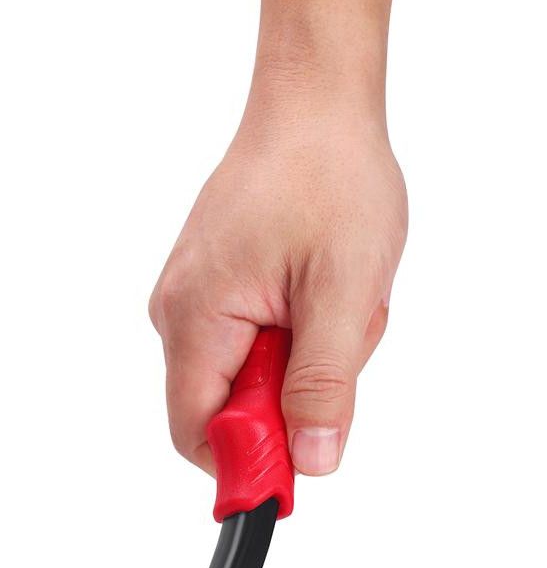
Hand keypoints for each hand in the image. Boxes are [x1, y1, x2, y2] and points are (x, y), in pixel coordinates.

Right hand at [149, 88, 406, 475]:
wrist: (319, 104)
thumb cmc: (330, 178)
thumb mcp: (344, 295)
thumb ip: (323, 386)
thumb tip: (311, 462)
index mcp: (196, 317)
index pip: (199, 435)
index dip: (253, 463)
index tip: (310, 452)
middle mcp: (181, 312)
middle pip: (234, 411)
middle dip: (300, 394)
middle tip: (343, 333)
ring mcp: (200, 299)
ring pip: (257, 378)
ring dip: (312, 357)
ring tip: (340, 297)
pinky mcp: (223, 288)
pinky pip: (263, 343)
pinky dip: (307, 331)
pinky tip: (326, 288)